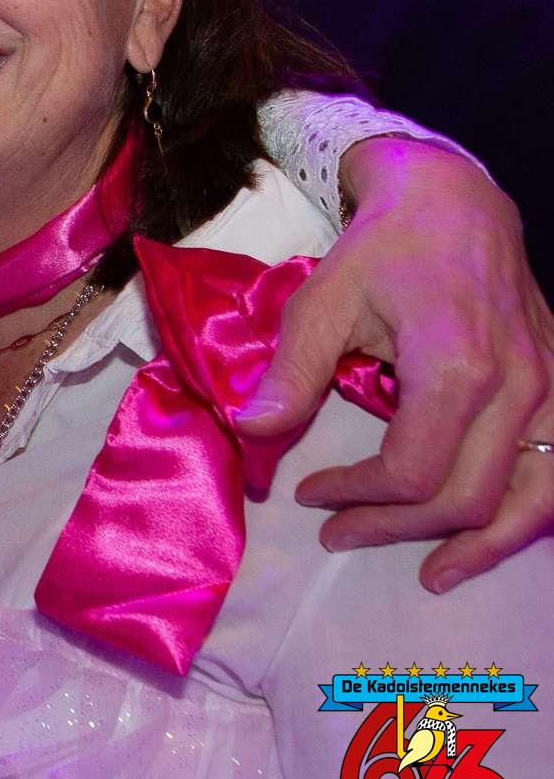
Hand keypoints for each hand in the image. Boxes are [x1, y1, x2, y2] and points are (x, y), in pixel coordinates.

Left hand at [243, 137, 553, 589]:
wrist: (455, 204)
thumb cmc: (383, 250)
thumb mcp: (322, 300)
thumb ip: (293, 371)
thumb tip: (254, 429)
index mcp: (457, 366)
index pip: (413, 471)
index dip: (356, 496)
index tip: (309, 494)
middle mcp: (519, 387)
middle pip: (468, 496)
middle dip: (398, 527)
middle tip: (340, 533)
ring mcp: (553, 391)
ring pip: (533, 499)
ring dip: (484, 546)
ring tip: (434, 574)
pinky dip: (530, 514)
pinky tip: (495, 536)